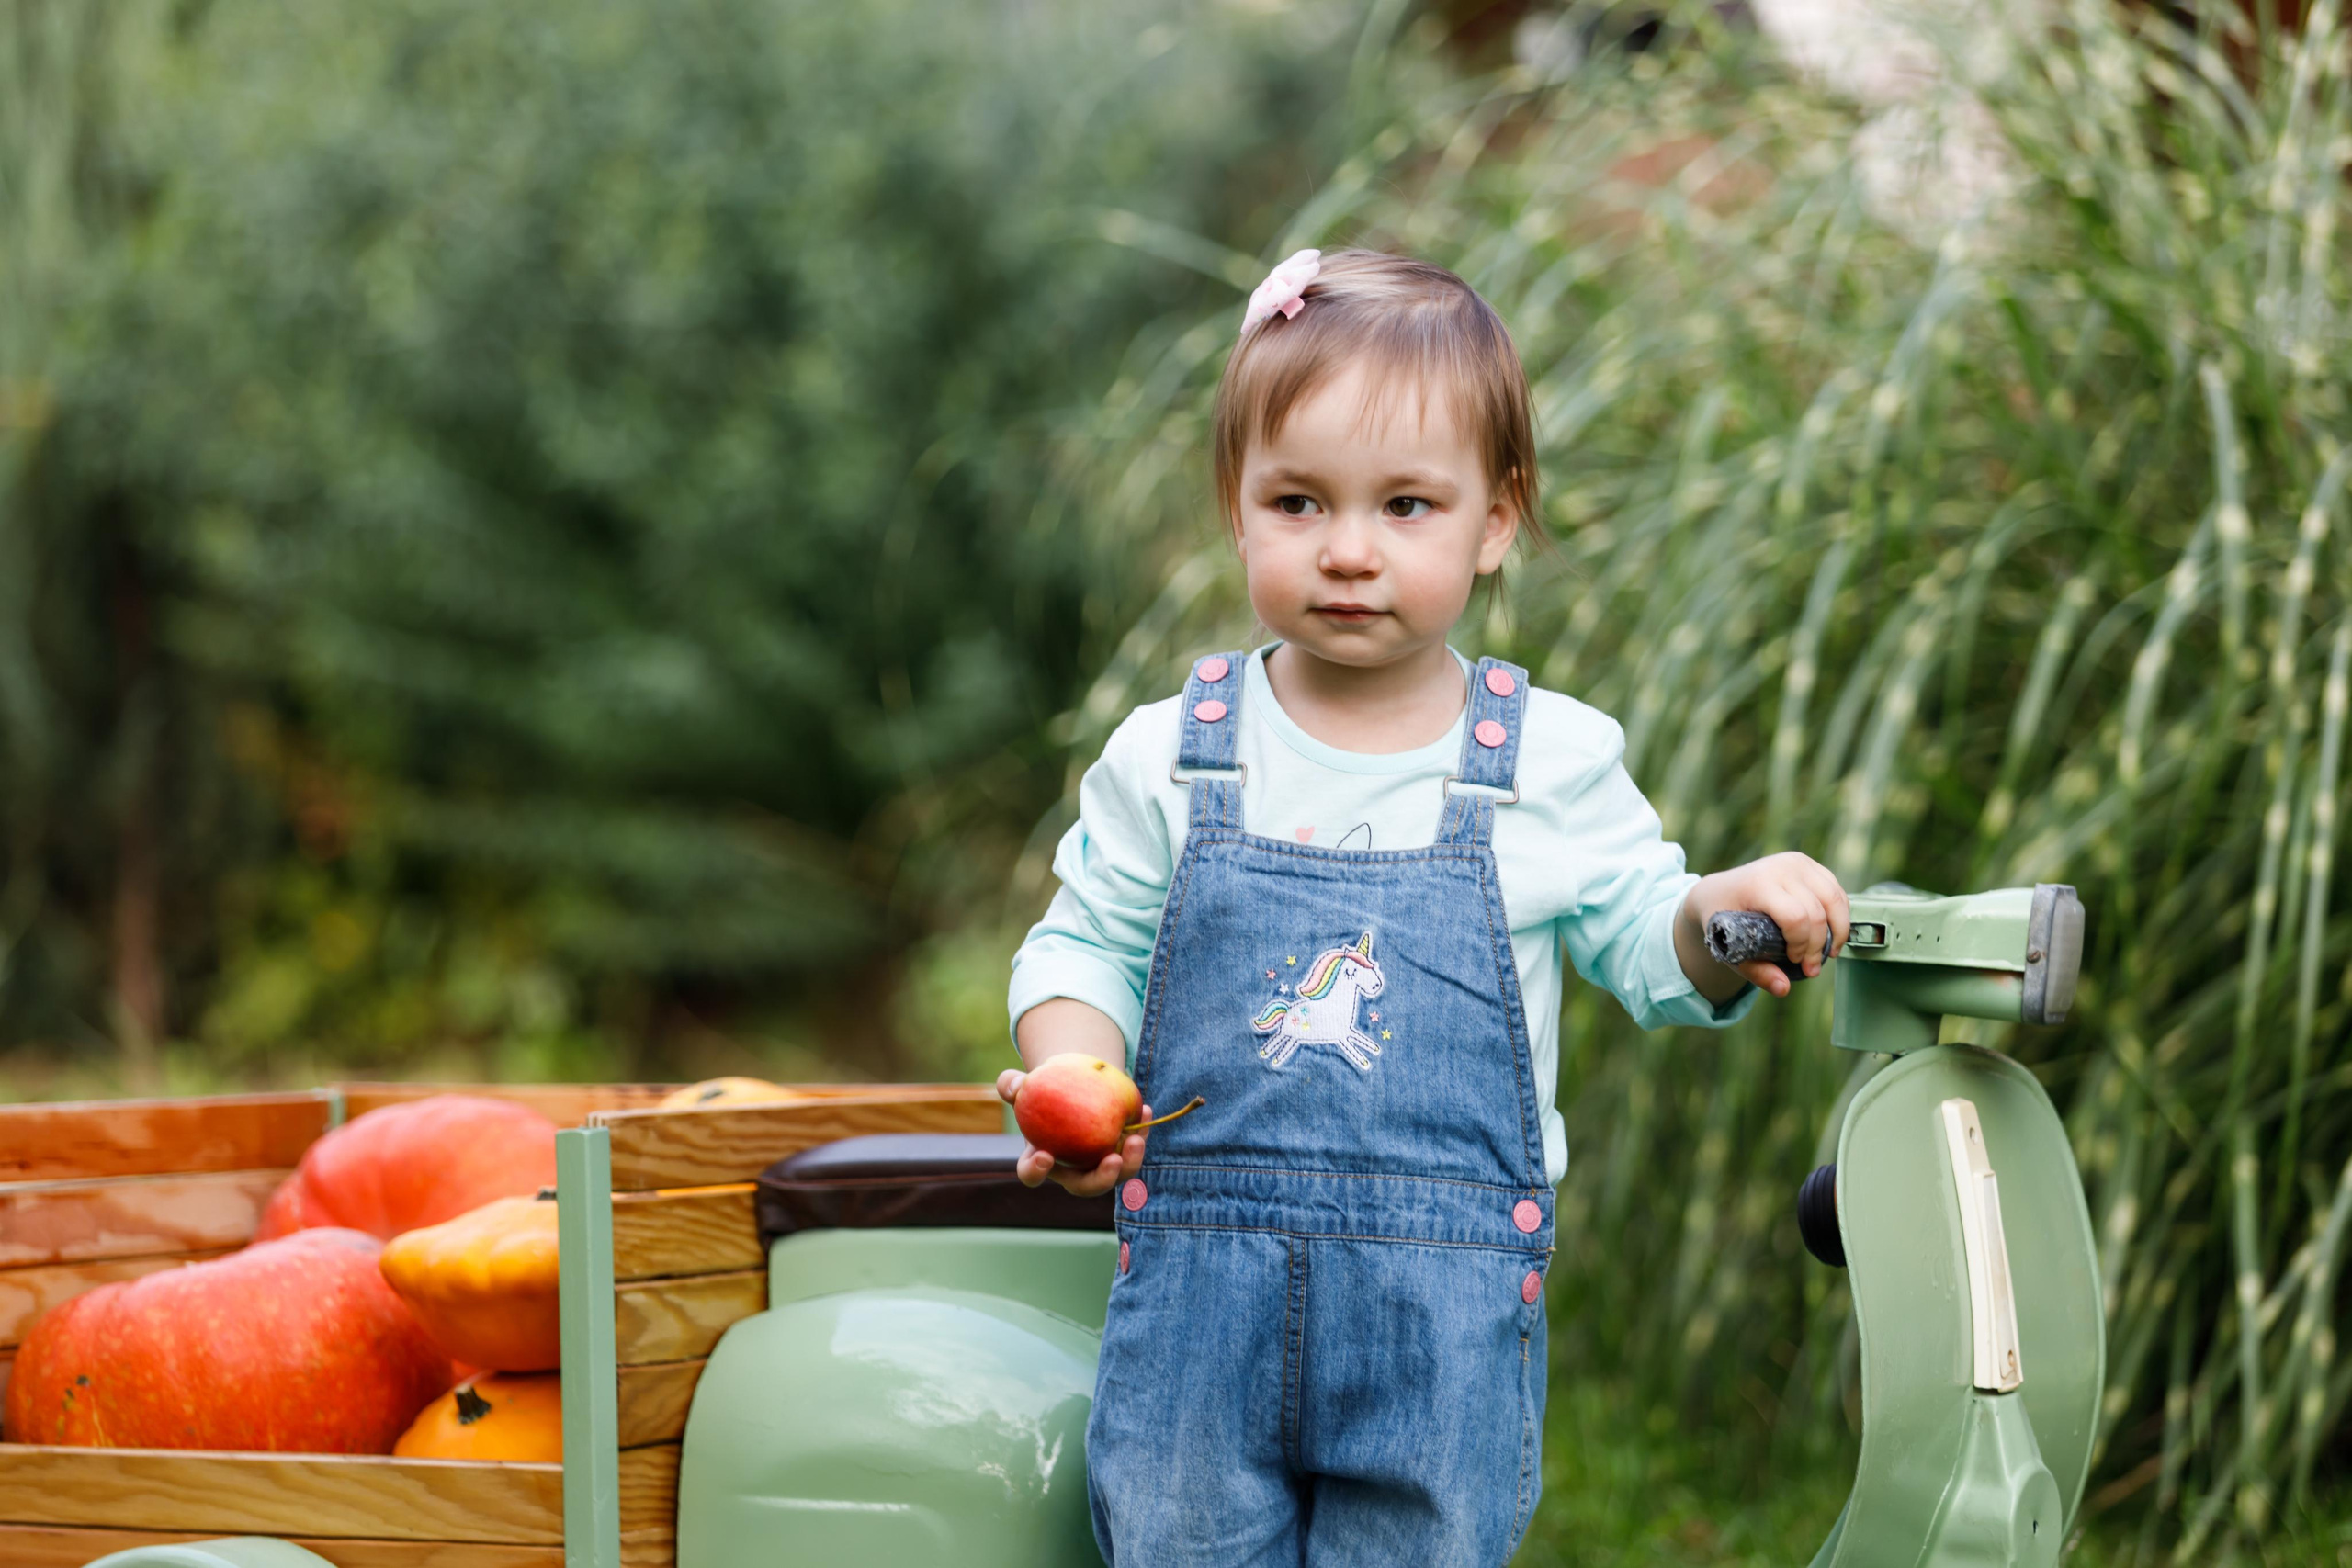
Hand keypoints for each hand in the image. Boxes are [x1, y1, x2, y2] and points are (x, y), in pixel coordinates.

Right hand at [996, 1068, 1150, 1196]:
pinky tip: (1144, 1111)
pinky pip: (1132, 1149)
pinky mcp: (1121, 1152)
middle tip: (1113, 1160)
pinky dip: (1141, 1132)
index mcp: (1040, 1161)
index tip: (1045, 1156)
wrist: (1071, 1086)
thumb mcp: (1022, 1085)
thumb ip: (1011, 1085)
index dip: (1036, 1172)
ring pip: (1117, 1175)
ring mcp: (1098, 1165)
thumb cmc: (1042, 1090)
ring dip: (1131, 1162)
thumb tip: (1016, 1085)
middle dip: (1101, 1179)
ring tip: (1136, 1138)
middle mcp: (1071, 1171)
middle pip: (1085, 1187)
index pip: (1032, 1175)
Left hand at [1678, 851, 1849, 1000]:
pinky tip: (1832, 935)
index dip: (1801, 945)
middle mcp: (1780, 868)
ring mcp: (1796, 862)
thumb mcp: (1730, 947)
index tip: (1794, 962)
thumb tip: (1783, 989)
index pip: (1795, 917)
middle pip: (1816, 912)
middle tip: (1811, 967)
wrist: (1719, 888)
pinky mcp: (1808, 864)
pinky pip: (1836, 891)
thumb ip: (1755, 971)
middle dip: (1818, 946)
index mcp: (1758, 884)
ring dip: (1838, 931)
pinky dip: (1840, 915)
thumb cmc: (1724, 919)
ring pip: (1834, 899)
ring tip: (1829, 953)